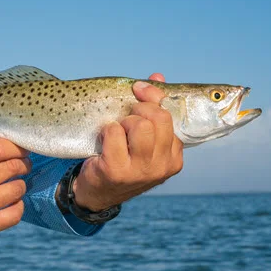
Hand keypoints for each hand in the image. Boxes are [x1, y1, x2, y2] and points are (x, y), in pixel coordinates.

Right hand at [0, 138, 31, 242]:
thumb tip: (9, 148)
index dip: (16, 147)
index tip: (22, 150)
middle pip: (11, 168)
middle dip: (23, 164)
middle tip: (23, 165)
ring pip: (16, 190)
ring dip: (20, 185)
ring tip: (16, 184)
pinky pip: (14, 215)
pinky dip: (18, 206)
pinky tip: (12, 202)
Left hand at [71, 73, 183, 211]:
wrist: (96, 192)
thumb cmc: (122, 159)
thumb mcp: (143, 139)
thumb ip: (153, 108)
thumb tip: (157, 78)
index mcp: (174, 157)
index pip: (170, 115)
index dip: (153, 98)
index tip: (139, 90)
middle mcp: (162, 166)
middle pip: (158, 118)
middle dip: (138, 110)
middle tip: (126, 118)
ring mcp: (141, 171)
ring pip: (140, 125)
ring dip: (124, 122)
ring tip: (118, 132)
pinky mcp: (117, 171)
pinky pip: (115, 132)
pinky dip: (107, 130)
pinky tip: (104, 141)